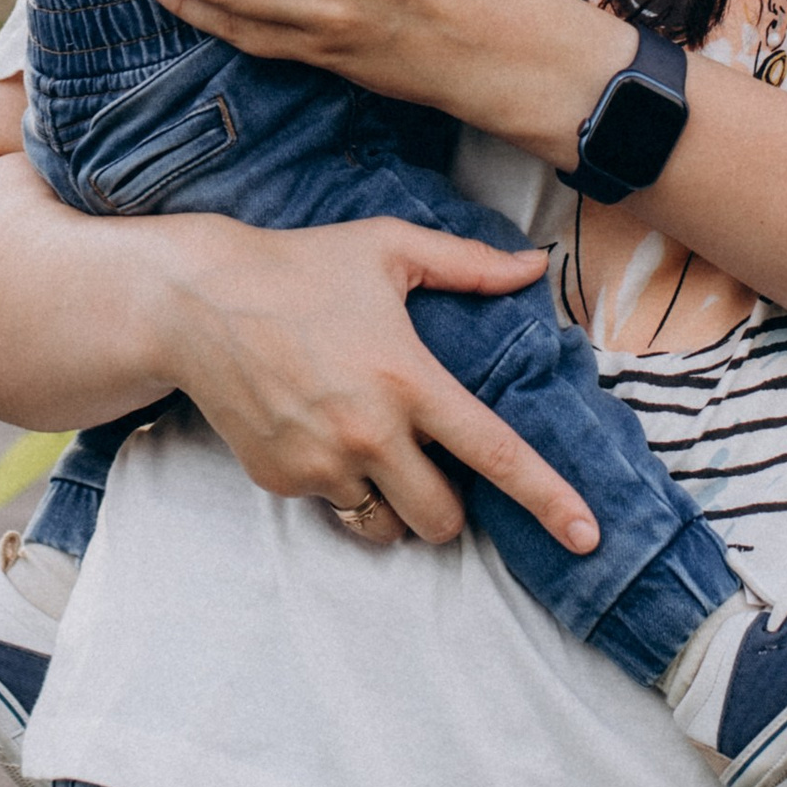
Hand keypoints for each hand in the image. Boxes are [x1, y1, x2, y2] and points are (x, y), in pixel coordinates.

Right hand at [156, 208, 599, 554]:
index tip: (588, 536)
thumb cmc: (301, 267)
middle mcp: (369, 433)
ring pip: (387, 528)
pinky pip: (334, 508)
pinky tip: (319, 433)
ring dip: (396, 505)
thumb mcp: (388, 249)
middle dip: (450, 508)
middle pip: (443, 519)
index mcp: (408, 379)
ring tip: (374, 451)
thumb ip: (467, 265)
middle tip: (432, 465)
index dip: (549, 499)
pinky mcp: (281, 481)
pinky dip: (341, 487)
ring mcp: (321, 464)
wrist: (198, 300)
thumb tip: (533, 266)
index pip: (495, 453)